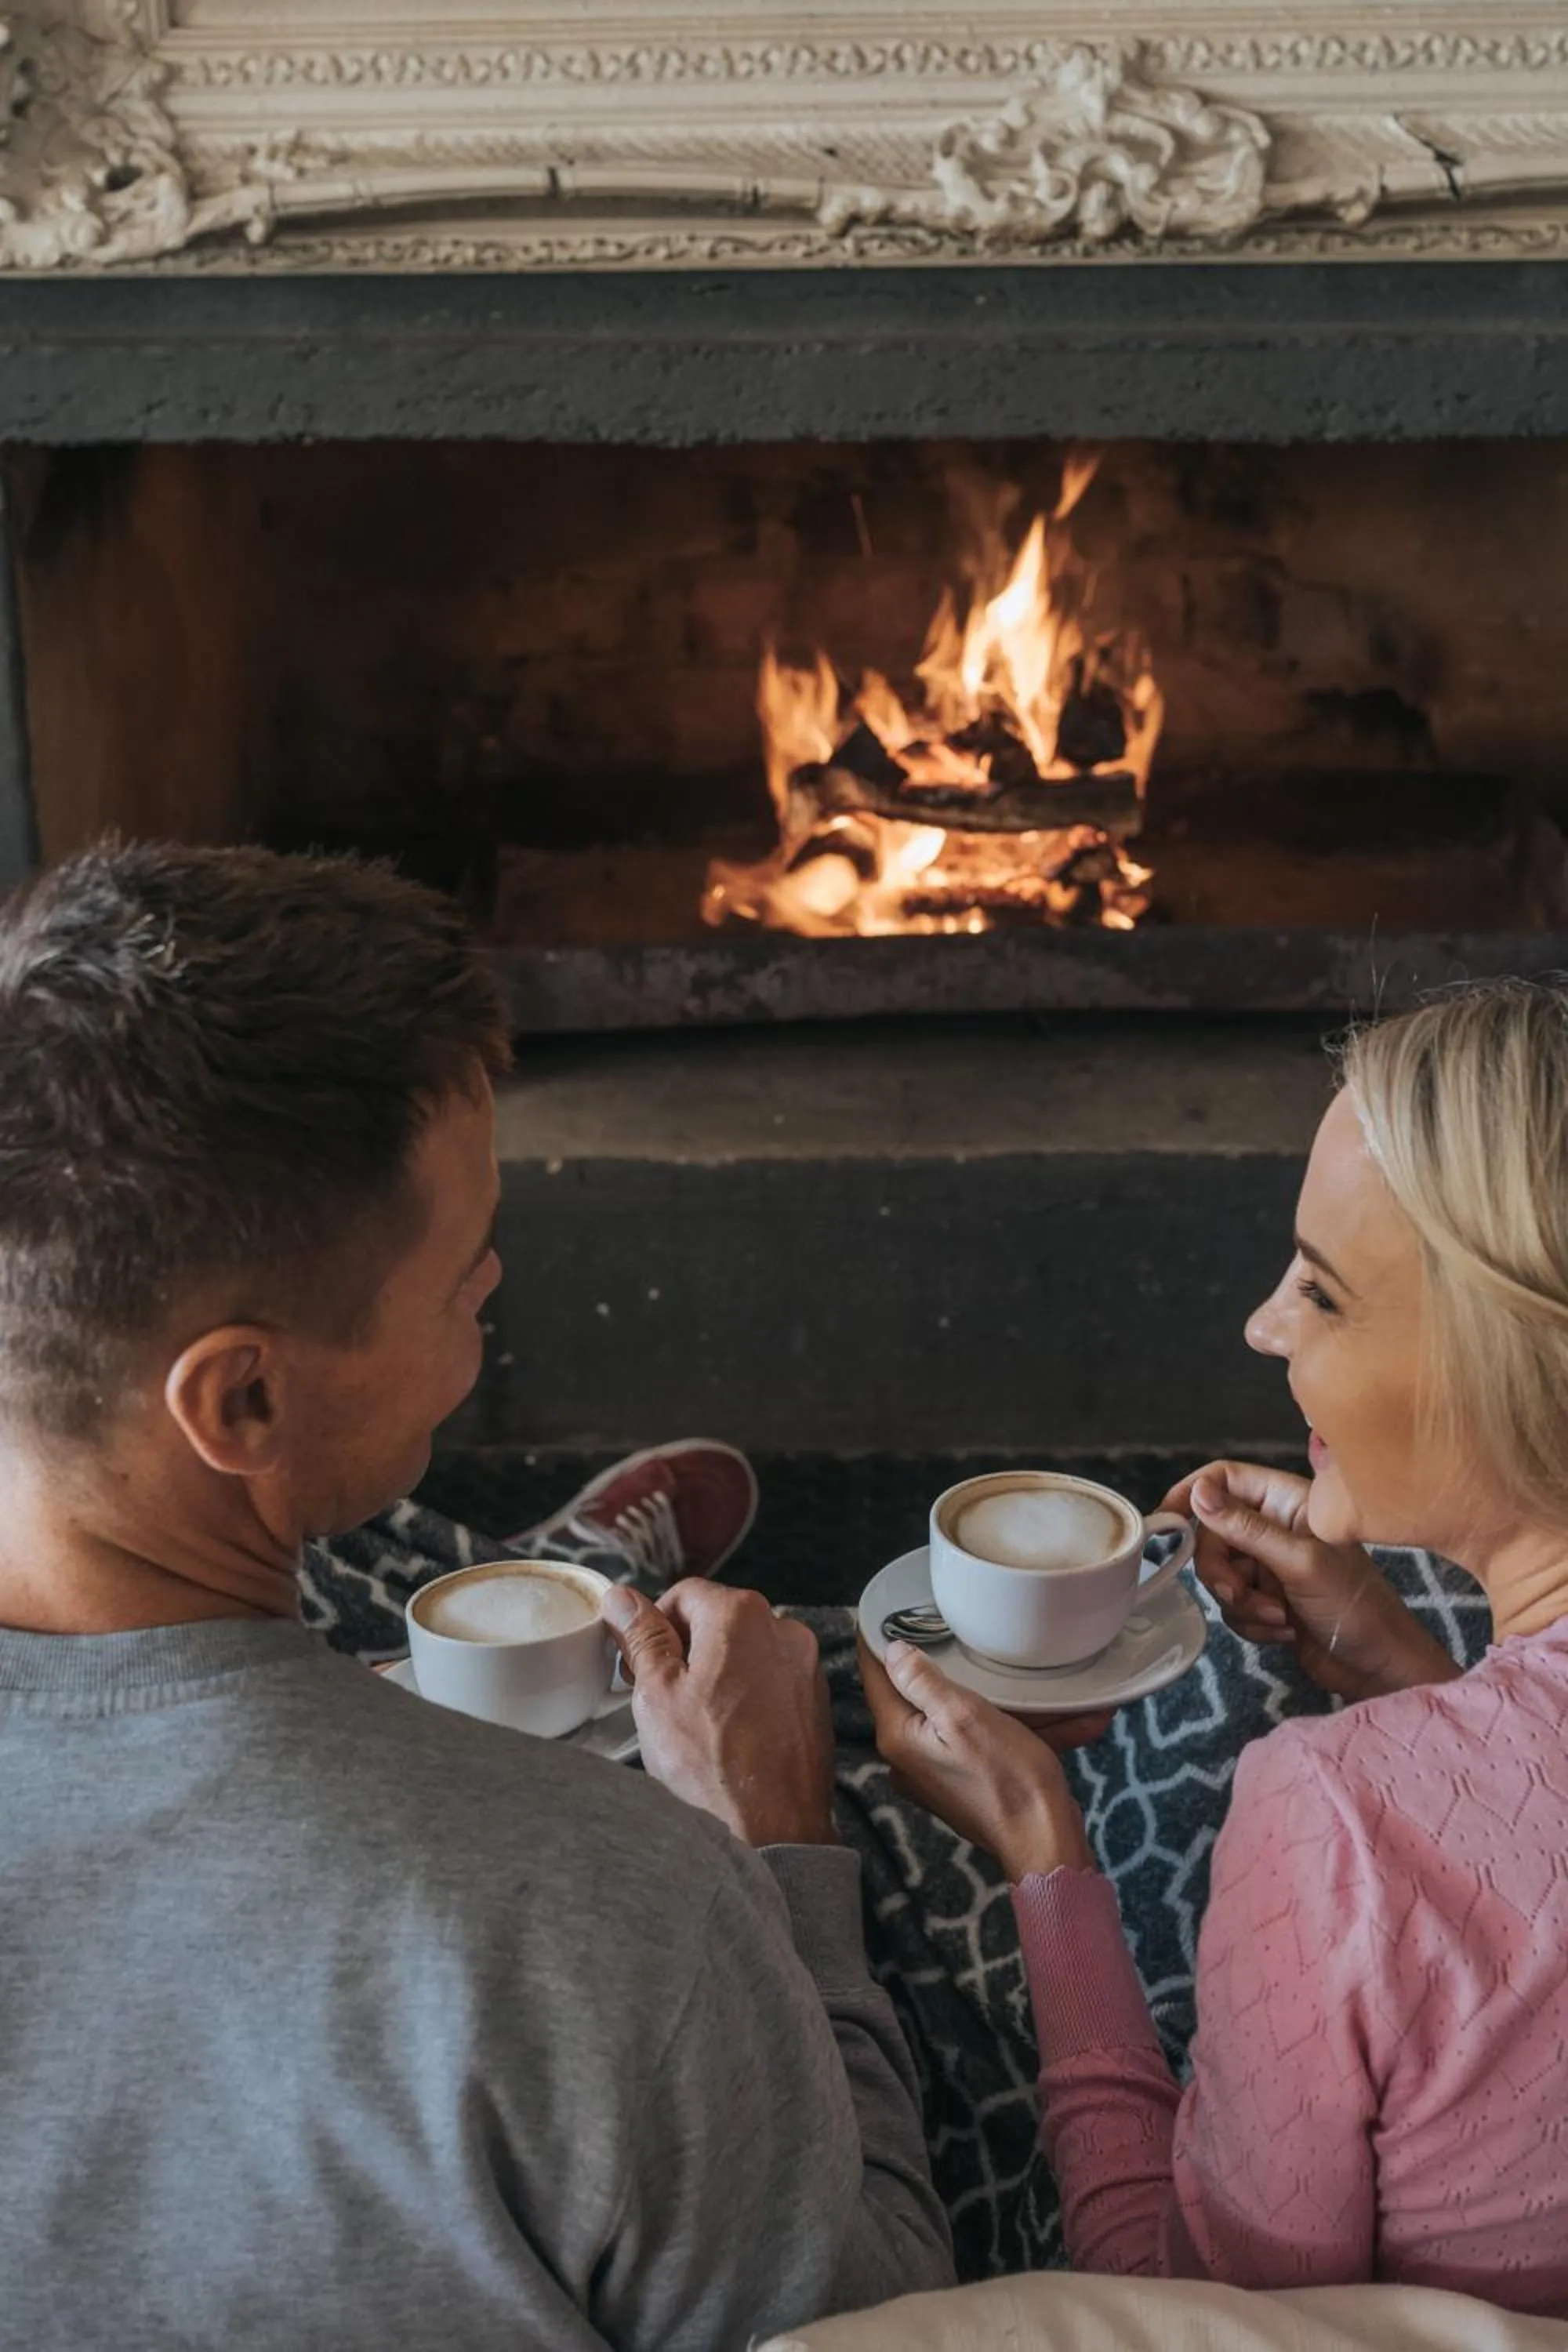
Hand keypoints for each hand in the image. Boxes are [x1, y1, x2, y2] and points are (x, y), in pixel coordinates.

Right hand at [601, 1580, 838, 1847]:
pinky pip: (772, 1680)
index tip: (640, 1661)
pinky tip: (729, 1735)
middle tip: (660, 1695)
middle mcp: (783, 1629)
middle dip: (685, 1649)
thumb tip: (622, 1598)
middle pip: (718, 1620)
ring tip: (695, 1721)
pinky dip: (747, 1695)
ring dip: (717, 1673)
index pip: (684, 1594)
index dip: (654, 1625)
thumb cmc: (712, 1767)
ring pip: (746, 1651)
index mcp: (740, 1615)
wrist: (774, 1831)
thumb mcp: (657, 1695)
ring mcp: (806, 1666)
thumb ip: (642, 1637)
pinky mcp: (816, 1700)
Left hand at [859, 1636, 1101, 1881]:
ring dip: (996, 1701)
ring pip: (957, 1716)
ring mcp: (935, 1772)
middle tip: (964, 1634)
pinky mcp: (963, 1782)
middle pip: (918, 1694)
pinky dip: (1011, 1727)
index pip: (876, 1676)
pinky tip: (1056, 1716)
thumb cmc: (1008, 1779)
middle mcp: (908, 1757)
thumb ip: (922, 1681)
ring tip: (1031, 1683)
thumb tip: (892, 1651)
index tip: (890, 1608)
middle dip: (950, 1668)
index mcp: (898, 1737)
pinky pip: (980, 1740)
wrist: (1045, 1841)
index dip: (880, 1639)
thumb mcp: (964, 1716)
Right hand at [1163, 1460, 1460, 1701]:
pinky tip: (1285, 1632)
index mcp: (1287, 1501)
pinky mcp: (1266, 1599)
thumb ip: (1245, 1528)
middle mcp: (1275, 1527)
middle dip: (1222, 1571)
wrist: (1378, 1667)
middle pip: (1213, 1533)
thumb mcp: (1299, 1562)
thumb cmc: (1354, 1605)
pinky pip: (1232, 1605)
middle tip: (1240, 1594)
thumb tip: (1198, 1493)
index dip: (1193, 1494)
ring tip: (1279, 1619)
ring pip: (1220, 1574)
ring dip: (1243, 1603)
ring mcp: (1270, 1565)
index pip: (1225, 1478)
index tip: (1168, 1522)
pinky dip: (1252, 1622)